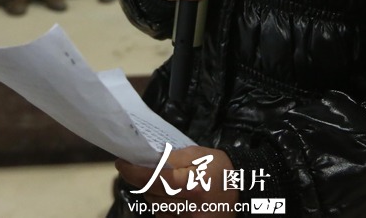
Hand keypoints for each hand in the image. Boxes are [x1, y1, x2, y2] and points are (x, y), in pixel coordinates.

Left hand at [116, 146, 237, 217]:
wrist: (243, 193)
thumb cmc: (219, 169)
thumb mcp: (199, 155)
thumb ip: (172, 157)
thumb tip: (146, 160)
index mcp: (192, 185)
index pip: (154, 178)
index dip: (133, 171)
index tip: (121, 163)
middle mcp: (189, 208)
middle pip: (151, 194)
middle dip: (143, 180)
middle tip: (144, 168)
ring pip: (154, 206)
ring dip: (153, 194)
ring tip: (165, 183)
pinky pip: (163, 217)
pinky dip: (162, 206)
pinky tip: (173, 198)